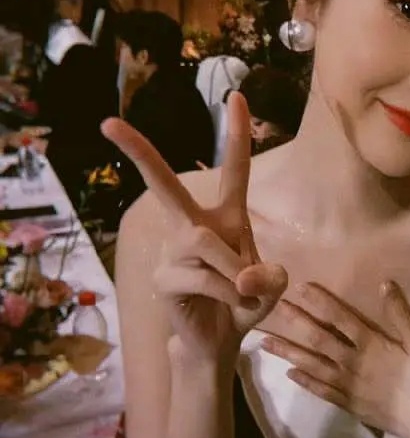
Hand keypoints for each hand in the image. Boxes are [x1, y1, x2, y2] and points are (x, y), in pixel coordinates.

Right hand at [102, 93, 286, 369]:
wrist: (219, 342)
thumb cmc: (245, 303)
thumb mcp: (271, 288)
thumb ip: (270, 277)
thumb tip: (244, 276)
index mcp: (226, 216)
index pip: (234, 170)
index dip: (237, 134)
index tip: (237, 95)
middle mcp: (194, 226)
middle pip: (165, 185)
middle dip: (139, 153)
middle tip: (109, 123)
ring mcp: (172, 250)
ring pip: (205, 243)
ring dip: (236, 270)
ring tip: (247, 293)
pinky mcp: (163, 278)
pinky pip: (203, 278)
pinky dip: (230, 294)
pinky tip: (235, 305)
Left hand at [258, 280, 409, 437]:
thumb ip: (401, 315)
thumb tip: (384, 284)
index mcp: (372, 345)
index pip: (341, 319)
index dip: (321, 302)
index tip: (301, 287)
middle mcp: (353, 364)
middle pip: (320, 339)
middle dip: (297, 322)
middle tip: (275, 309)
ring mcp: (348, 386)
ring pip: (313, 366)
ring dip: (289, 352)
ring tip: (266, 342)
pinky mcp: (349, 405)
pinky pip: (321, 391)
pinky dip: (304, 382)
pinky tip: (289, 373)